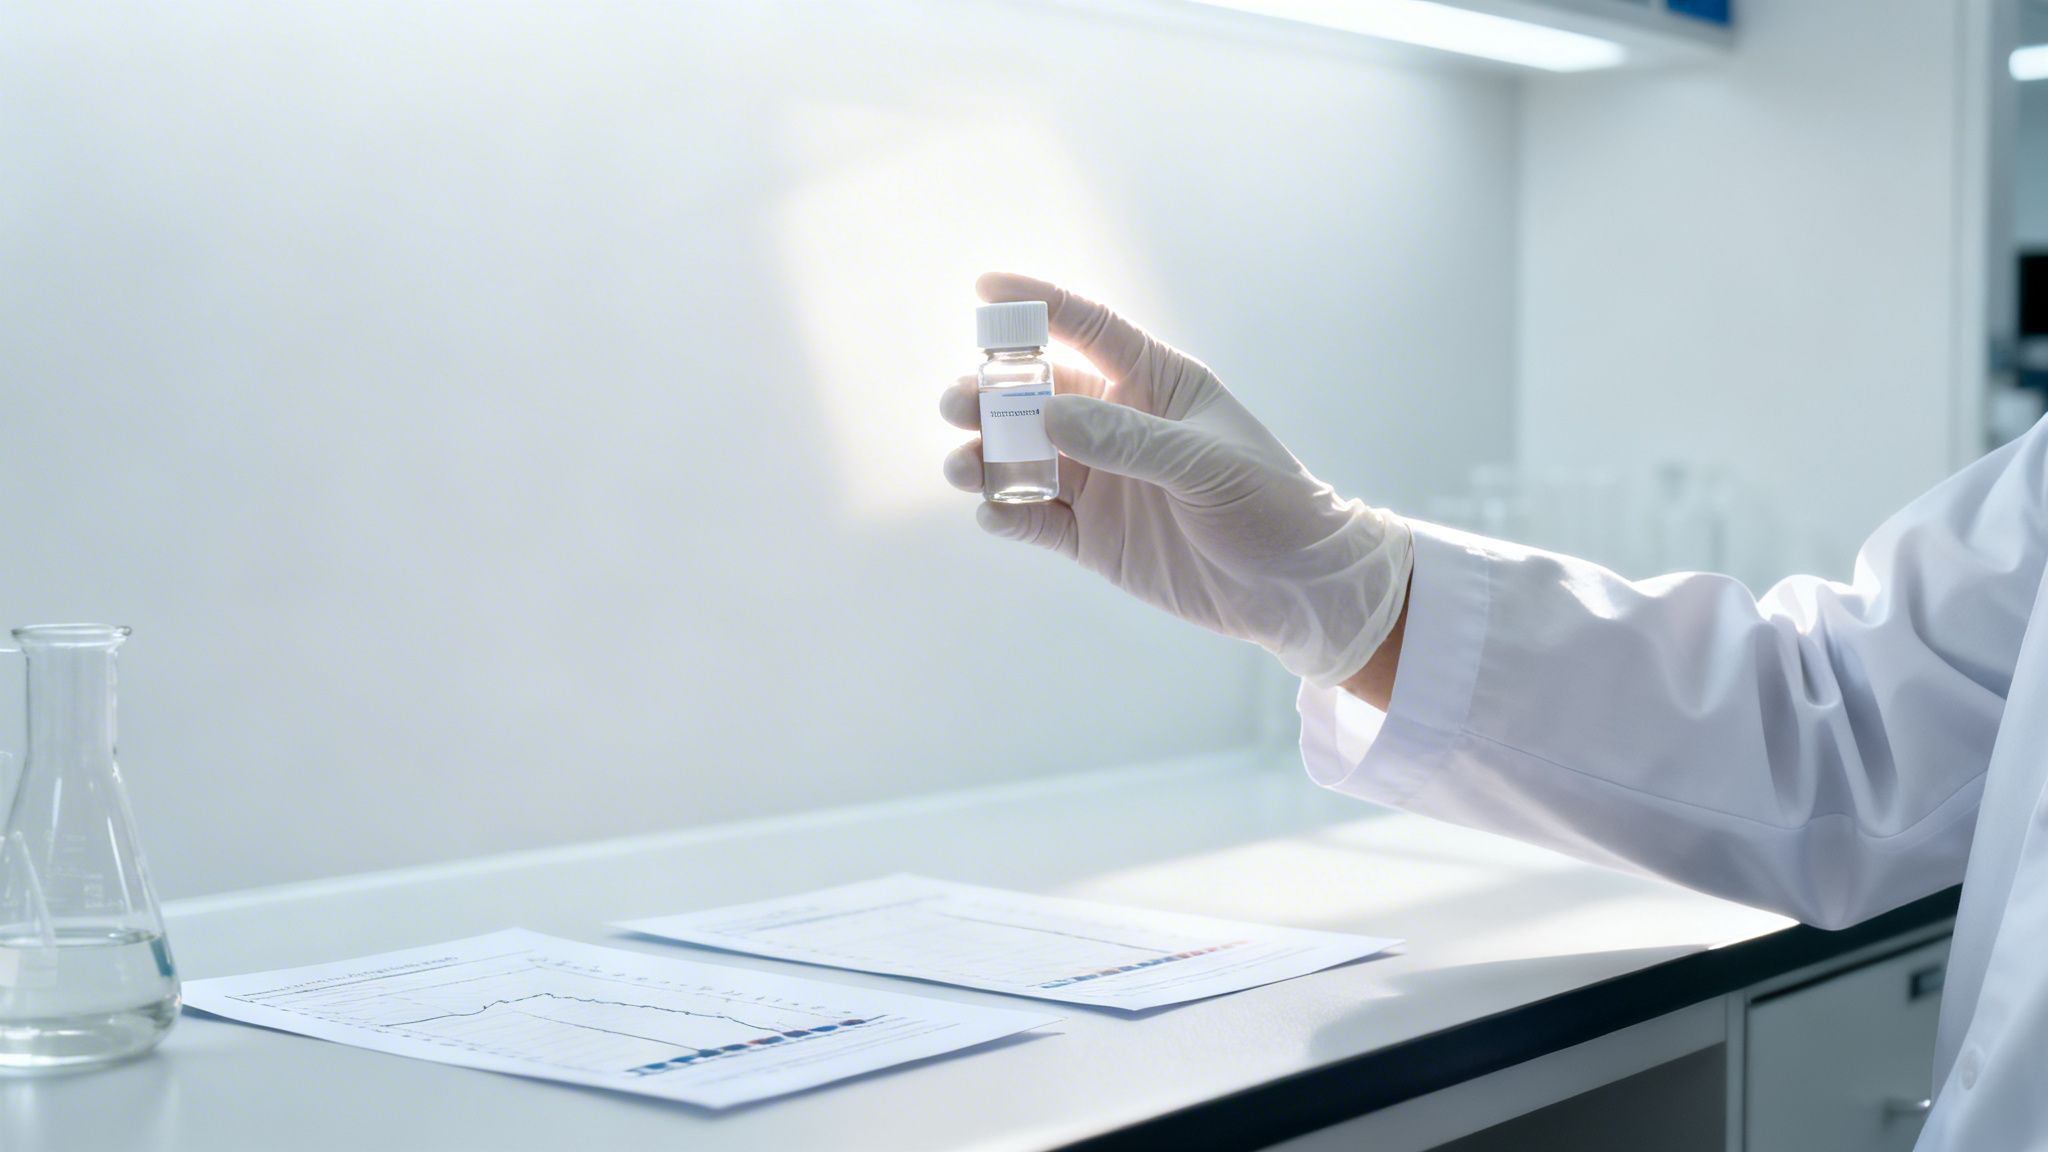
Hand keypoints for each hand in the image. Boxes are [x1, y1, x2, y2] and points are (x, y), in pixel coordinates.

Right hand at [942, 273, 1411, 687]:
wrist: (1294, 588)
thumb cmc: (1269, 504)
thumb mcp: (1207, 463)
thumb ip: (1130, 439)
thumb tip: (1049, 414)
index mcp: (1154, 384)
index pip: (1088, 330)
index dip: (1038, 305)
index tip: (984, 289)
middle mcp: (1116, 424)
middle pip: (1036, 395)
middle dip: (990, 393)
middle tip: (957, 402)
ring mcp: (1098, 480)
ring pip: (1021, 456)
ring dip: (985, 454)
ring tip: (962, 465)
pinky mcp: (1089, 536)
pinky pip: (1032, 518)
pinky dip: (1006, 512)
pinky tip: (993, 512)